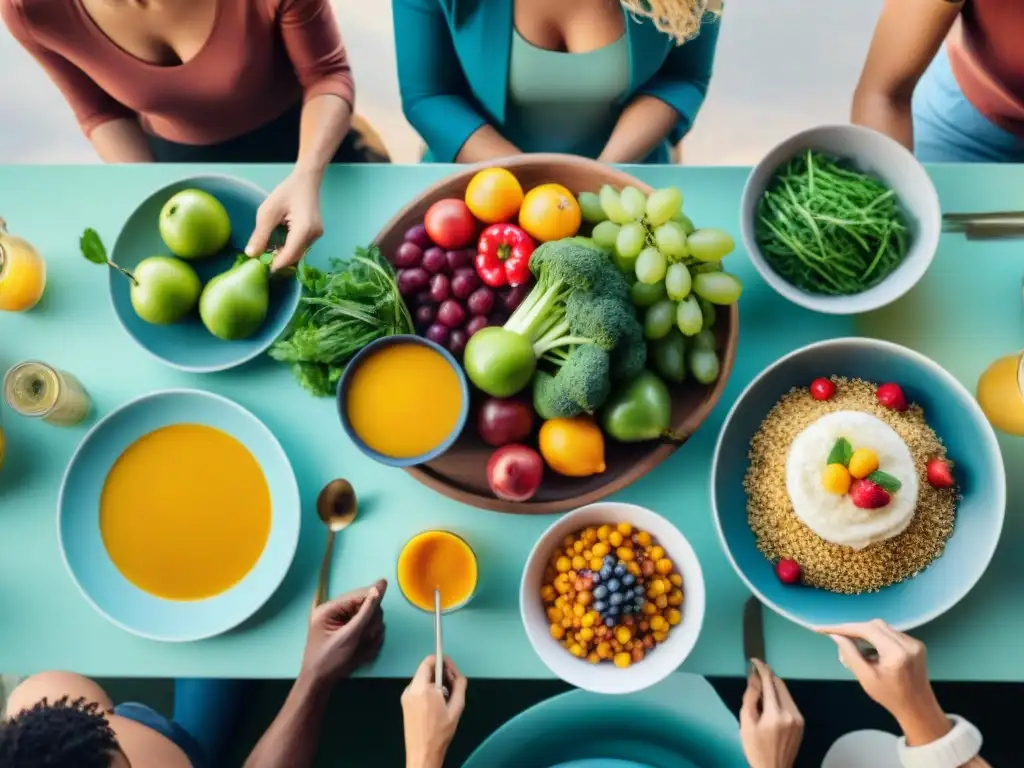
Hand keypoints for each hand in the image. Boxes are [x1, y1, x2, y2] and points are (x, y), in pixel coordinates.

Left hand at [246, 168, 323, 270]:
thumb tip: (251, 255)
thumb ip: (260, 235)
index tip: (260, 267)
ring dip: (284, 254)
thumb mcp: (267, 212)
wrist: (306, 181)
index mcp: (304, 230)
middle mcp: (314, 236)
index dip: (275, 264)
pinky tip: (280, 241)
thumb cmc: (286, 192)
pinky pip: (301, 247)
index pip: (289, 256)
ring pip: (298, 253)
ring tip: (269, 248)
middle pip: (295, 257)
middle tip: (262, 258)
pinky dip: (290, 248)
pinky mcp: (316, 234)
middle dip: (279, 260)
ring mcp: (317, 235)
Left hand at [301, 579, 386, 684]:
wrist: (319, 683)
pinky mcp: (348, 632)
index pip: (359, 595)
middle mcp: (335, 611)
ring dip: (370, 633)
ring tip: (362, 647)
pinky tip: (362, 650)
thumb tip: (380, 586)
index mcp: (329, 608)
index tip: (379, 618)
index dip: (372, 604)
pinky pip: (366, 629)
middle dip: (370, 623)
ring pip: (369, 619)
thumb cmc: (329, 660)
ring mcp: (342, 622)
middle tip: (364, 638)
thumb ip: (366, 611)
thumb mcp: (349, 635)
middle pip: (366, 606)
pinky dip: (368, 639)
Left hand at [402, 655, 466, 767]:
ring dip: (436, 682)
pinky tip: (436, 704)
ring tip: (446, 698)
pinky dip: (429, 690)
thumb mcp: (456, 709)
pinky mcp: (405, 703)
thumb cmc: (440, 732)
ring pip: (423, 679)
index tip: (453, 671)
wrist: (422, 753)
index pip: (430, 661)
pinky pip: (419, 688)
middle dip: (442, 673)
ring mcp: (406, 696)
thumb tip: (459, 676)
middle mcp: (411, 689)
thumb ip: (460, 687)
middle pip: (426, 669)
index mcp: (423, 688)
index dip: (443, 661)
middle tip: (454, 685)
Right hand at [739, 659, 803, 767]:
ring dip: (774, 685)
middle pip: (780, 685)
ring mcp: (798, 718)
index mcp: (775, 714)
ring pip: (785, 692)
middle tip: (756, 669)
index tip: (754, 660)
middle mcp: (791, 713)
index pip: (769, 683)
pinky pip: (789, 702)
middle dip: (768, 674)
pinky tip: (770, 700)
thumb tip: (754, 678)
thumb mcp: (746, 723)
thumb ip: (750, 698)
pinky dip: (779, 696)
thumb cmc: (755, 748)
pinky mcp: (801, 722)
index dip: (762, 669)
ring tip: (761, 685)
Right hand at [818, 620, 949, 745]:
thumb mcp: (866, 678)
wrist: (918, 709)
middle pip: (875, 625)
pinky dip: (877, 638)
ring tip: (853, 646)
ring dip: (865, 633)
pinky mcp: (916, 644)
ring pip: (883, 627)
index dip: (843, 627)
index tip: (824, 629)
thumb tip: (836, 636)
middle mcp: (908, 643)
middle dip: (854, 629)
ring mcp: (914, 643)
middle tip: (838, 638)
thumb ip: (850, 654)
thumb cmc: (890, 697)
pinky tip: (871, 651)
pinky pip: (890, 634)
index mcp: (896, 653)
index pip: (866, 630)